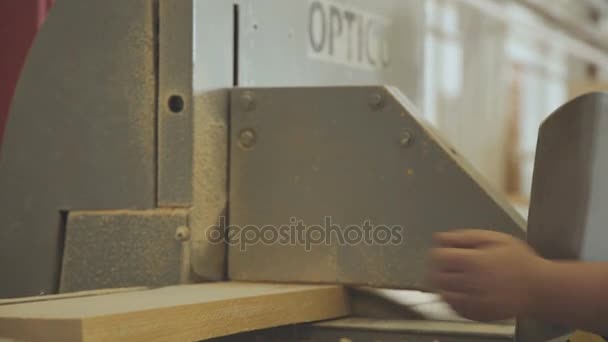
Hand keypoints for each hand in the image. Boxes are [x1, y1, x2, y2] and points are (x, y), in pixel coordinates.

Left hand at [427, 229, 545, 320]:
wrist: (541, 288)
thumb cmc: (521, 261)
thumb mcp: (495, 239)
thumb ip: (465, 236)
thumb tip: (441, 237)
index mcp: (474, 261)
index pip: (438, 257)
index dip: (437, 252)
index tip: (443, 251)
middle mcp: (472, 283)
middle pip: (437, 276)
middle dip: (438, 269)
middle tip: (448, 264)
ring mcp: (474, 301)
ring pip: (443, 294)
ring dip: (444, 284)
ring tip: (456, 277)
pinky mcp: (478, 315)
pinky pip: (454, 308)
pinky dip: (453, 300)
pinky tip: (463, 291)